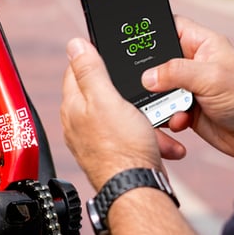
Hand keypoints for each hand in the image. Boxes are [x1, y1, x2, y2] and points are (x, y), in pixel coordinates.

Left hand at [61, 37, 183, 190]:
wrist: (137, 190)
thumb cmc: (121, 148)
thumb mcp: (107, 99)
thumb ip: (90, 71)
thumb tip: (74, 45)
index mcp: (73, 106)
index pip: (76, 70)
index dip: (94, 58)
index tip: (112, 56)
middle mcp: (79, 124)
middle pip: (103, 93)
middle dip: (128, 93)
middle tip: (141, 94)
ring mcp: (96, 140)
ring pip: (123, 117)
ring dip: (144, 118)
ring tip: (155, 122)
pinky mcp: (114, 154)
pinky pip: (133, 138)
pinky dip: (149, 138)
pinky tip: (160, 142)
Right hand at [141, 16, 233, 159]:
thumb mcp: (210, 77)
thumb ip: (176, 72)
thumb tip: (147, 77)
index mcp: (202, 44)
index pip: (171, 27)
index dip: (152, 31)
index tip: (133, 40)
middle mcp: (193, 63)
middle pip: (158, 61)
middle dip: (151, 74)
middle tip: (145, 81)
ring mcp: (189, 87)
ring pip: (159, 88)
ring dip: (160, 100)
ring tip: (170, 106)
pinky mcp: (188, 109)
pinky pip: (166, 109)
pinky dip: (168, 116)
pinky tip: (181, 121)